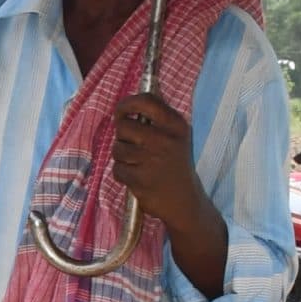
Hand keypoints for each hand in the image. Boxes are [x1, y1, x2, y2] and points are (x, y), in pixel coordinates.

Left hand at [110, 93, 206, 230]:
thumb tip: (128, 104)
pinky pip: (117, 169)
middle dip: (122, 136)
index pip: (145, 100)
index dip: (126, 104)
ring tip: (139, 164)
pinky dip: (123, 174)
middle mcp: (164, 139)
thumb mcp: (175, 137)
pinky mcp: (140, 178)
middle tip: (134, 145)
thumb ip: (156, 120)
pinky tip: (138, 177)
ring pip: (117, 148)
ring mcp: (151, 159)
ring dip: (122, 157)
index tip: (121, 112)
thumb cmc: (175, 165)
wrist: (184, 200)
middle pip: (123, 126)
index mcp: (175, 125)